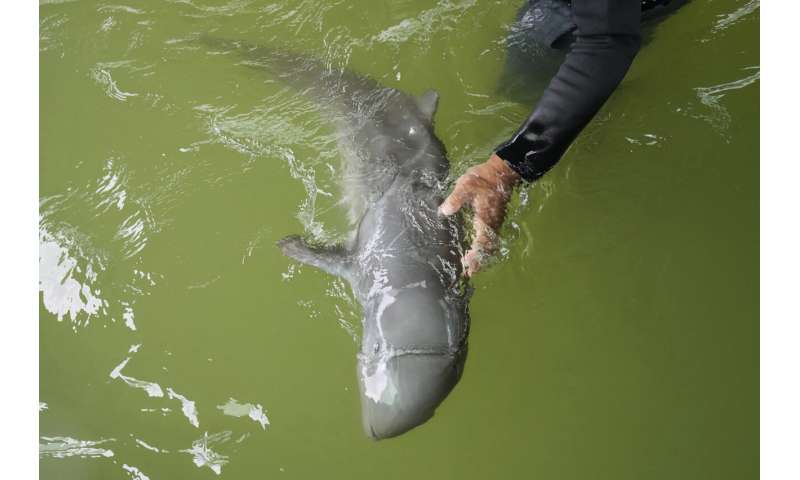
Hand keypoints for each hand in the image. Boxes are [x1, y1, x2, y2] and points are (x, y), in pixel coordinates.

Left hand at [438, 154, 520, 276]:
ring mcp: (496, 222)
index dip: (476, 255)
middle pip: (489, 248)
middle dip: (479, 261)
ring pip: (491, 245)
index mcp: (485, 217)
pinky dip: (485, 249)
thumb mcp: (466, 185)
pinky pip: (491, 239)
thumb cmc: (482, 178)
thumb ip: (455, 199)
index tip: (467, 265)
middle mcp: (492, 223)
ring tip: (471, 266)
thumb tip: (444, 211)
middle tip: (468, 273)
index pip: (482, 242)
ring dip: (482, 257)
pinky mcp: (495, 220)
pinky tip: (476, 251)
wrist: (501, 171)